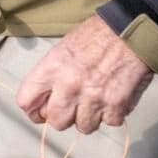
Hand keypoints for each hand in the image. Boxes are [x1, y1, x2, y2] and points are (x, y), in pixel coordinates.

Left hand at [15, 15, 153, 134]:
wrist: (131, 30)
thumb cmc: (97, 35)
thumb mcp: (63, 48)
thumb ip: (51, 75)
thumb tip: (47, 99)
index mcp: (52, 68)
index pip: (26, 101)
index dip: (34, 111)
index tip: (41, 112)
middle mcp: (69, 85)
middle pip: (56, 122)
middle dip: (64, 118)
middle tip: (72, 108)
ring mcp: (93, 97)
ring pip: (83, 127)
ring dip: (89, 118)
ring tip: (95, 101)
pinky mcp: (116, 105)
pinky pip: (109, 122)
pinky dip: (112, 114)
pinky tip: (112, 98)